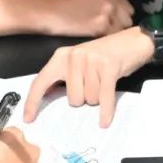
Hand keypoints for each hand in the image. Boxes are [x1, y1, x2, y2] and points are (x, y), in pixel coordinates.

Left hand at [23, 27, 153, 127]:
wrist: (134, 41)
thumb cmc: (106, 55)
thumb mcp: (81, 63)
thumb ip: (65, 78)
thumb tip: (49, 99)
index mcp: (62, 56)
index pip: (41, 81)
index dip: (33, 101)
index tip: (28, 119)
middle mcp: (74, 57)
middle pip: (72, 99)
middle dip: (85, 99)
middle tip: (96, 85)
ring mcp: (91, 61)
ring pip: (89, 100)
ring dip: (99, 98)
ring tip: (105, 82)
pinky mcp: (108, 68)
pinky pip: (104, 98)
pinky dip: (106, 111)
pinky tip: (104, 121)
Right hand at [40, 0, 134, 37]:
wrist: (52, 13)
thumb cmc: (70, 6)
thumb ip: (110, 1)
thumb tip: (125, 17)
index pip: (128, 9)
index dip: (120, 18)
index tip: (110, 23)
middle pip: (128, 20)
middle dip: (118, 26)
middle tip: (103, 29)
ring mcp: (107, 10)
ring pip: (122, 30)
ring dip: (113, 34)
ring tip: (98, 32)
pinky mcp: (102, 24)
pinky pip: (113, 37)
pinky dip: (106, 39)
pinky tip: (94, 35)